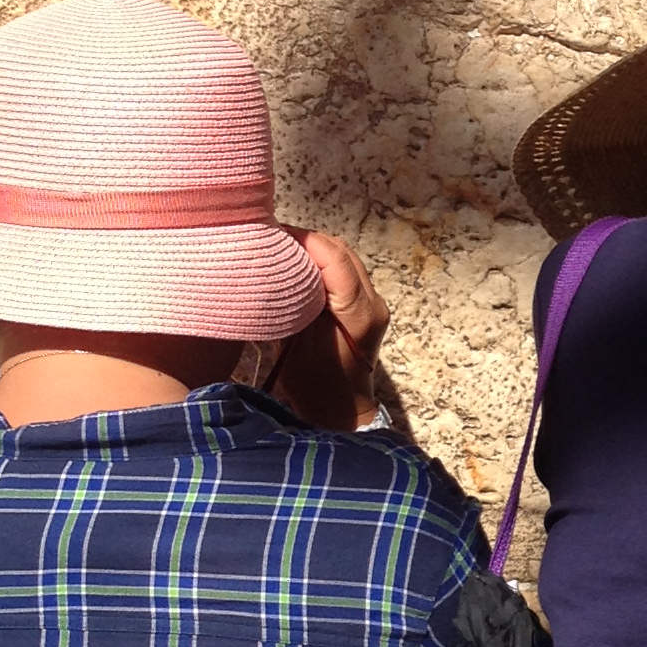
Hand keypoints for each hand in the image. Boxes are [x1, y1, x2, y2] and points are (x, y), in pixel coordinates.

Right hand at [267, 234, 390, 430]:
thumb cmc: (313, 387)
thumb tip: (277, 266)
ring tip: (282, 251)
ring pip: (345, 258)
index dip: (304, 240)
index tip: (273, 233)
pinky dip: (322, 264)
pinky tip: (298, 268)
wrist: (340, 413)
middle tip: (272, 239)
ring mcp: (374, 303)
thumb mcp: (294, 345)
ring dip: (315, 251)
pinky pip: (345, 273)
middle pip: (342, 252)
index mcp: (359, 313)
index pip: (335, 258)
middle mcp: (373, 303)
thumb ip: (293, 302)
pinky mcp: (368, 307)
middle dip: (308, 241)